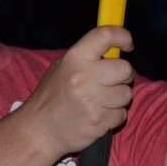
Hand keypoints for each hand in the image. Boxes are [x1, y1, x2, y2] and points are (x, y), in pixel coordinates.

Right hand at [20, 26, 134, 157]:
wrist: (38, 130)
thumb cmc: (52, 96)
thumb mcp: (61, 67)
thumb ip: (87, 56)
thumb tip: (116, 48)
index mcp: (74, 58)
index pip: (105, 35)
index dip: (122, 36)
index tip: (128, 45)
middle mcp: (83, 77)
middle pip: (125, 68)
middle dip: (124, 76)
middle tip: (113, 82)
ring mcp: (91, 100)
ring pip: (126, 94)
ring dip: (118, 99)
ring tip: (100, 102)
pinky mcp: (98, 121)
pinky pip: (121, 114)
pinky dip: (113, 116)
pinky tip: (97, 115)